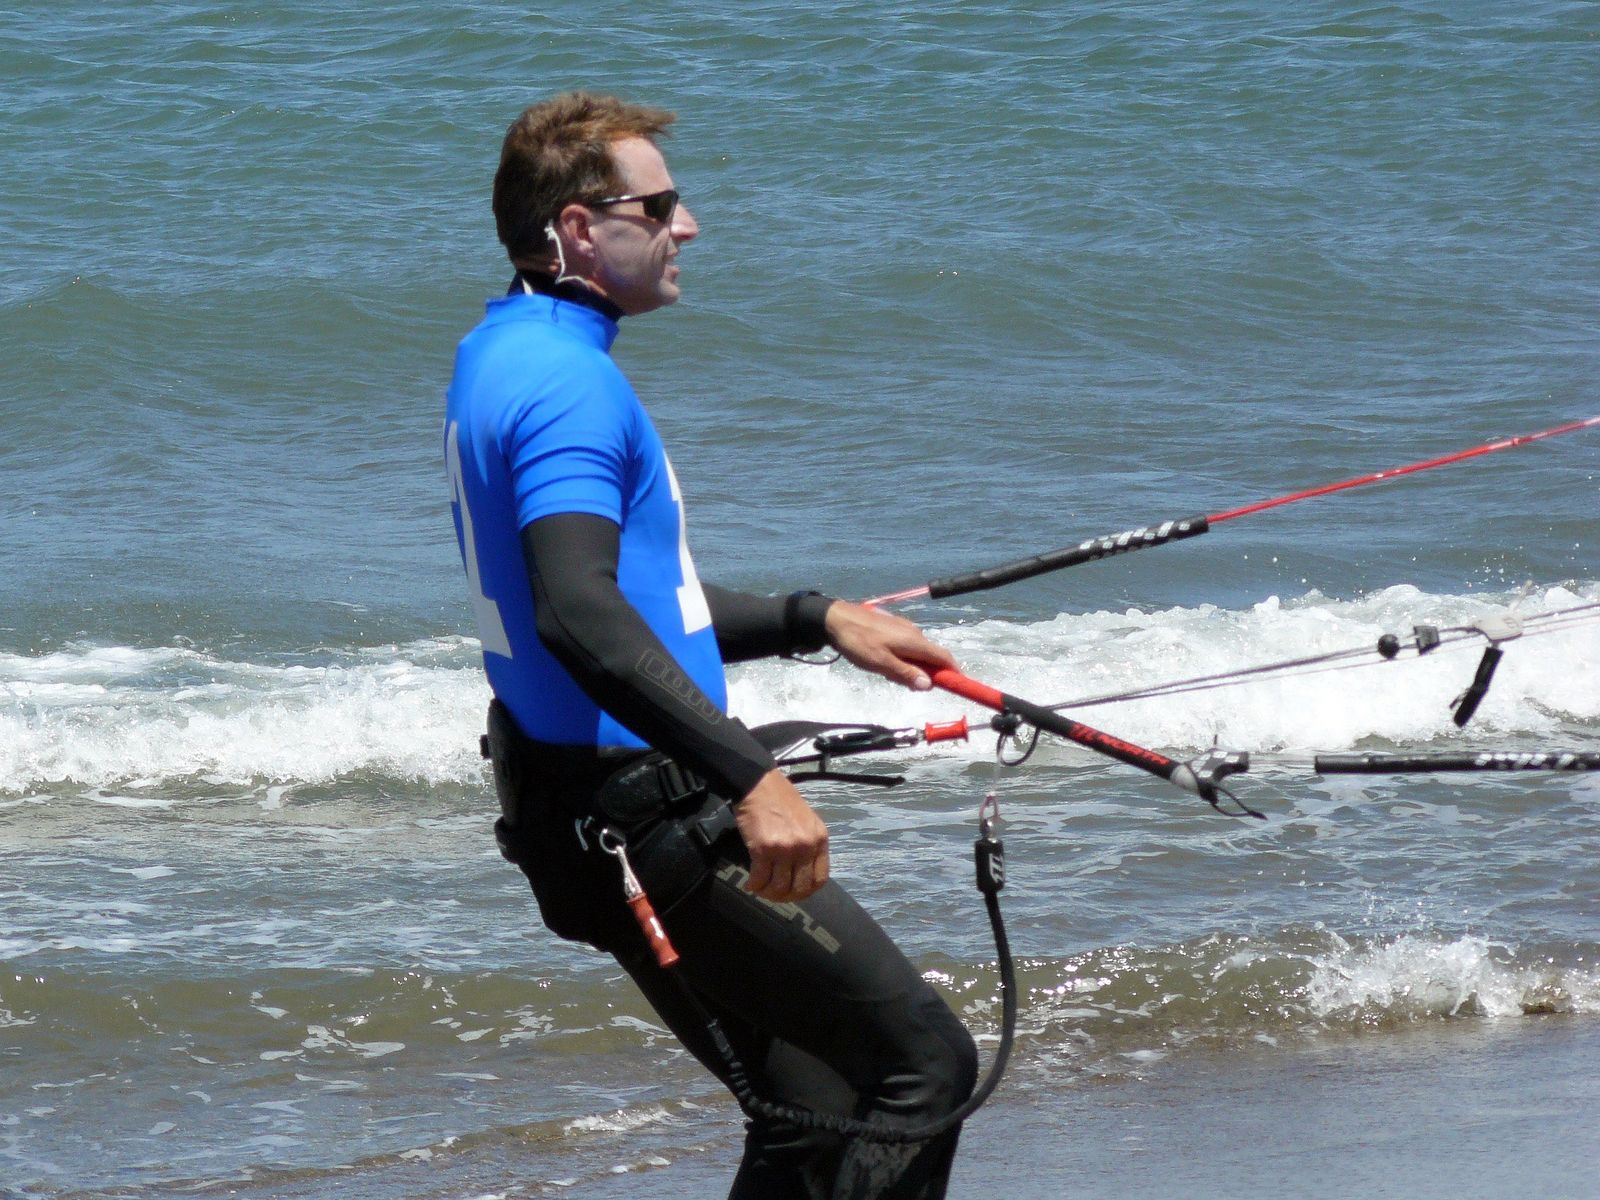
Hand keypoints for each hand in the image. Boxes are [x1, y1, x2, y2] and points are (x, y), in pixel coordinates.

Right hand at [735, 769, 829, 901]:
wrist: (758, 784)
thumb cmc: (781, 800)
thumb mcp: (807, 821)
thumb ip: (808, 844)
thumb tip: (800, 872)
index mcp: (819, 839)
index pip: (820, 879)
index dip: (806, 891)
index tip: (794, 892)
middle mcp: (805, 846)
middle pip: (799, 888)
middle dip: (785, 896)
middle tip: (774, 894)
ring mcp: (785, 849)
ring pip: (778, 887)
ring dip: (767, 892)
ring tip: (760, 888)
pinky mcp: (763, 849)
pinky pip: (760, 878)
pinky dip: (754, 884)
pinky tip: (750, 882)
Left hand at [822, 600, 955, 690]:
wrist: (836, 618)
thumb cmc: (858, 642)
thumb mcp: (881, 663)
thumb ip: (906, 674)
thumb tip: (929, 685)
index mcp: (915, 641)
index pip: (944, 657)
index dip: (954, 672)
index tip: (957, 686)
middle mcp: (915, 633)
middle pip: (931, 657)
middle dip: (925, 673)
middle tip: (903, 683)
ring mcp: (904, 628)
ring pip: (917, 652)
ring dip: (910, 666)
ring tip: (886, 672)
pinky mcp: (893, 627)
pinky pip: (906, 646)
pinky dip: (902, 658)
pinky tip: (882, 661)